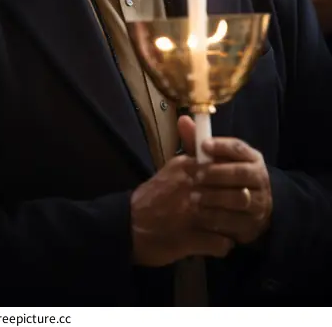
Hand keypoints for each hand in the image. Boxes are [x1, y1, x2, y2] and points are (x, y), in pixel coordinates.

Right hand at [131, 118, 233, 266]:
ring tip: (235, 227)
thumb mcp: (171, 171)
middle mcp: (191, 189)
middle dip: (242, 204)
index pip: (224, 169)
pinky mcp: (190, 240)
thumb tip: (195, 127)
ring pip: (231, 220)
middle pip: (234, 195)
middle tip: (244, 209)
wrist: (128, 224)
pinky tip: (220, 243)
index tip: (240, 185)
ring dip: (236, 225)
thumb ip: (190, 155)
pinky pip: (220, 243)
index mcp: (186, 168)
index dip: (236, 179)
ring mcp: (191, 215)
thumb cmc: (152, 197)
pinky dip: (223, 245)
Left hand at [188, 126, 271, 245]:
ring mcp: (260, 201)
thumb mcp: (216, 159)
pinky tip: (201, 215)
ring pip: (240, 198)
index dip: (221, 146)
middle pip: (240, 173)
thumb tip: (183, 120)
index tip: (203, 145)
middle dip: (216, 173)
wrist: (252, 206)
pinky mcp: (254, 223)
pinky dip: (218, 217)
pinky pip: (236, 221)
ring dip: (215, 197)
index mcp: (252, 157)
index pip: (238, 148)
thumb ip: (198, 142)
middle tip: (195, 176)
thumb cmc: (227, 175)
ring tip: (194, 197)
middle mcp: (260, 178)